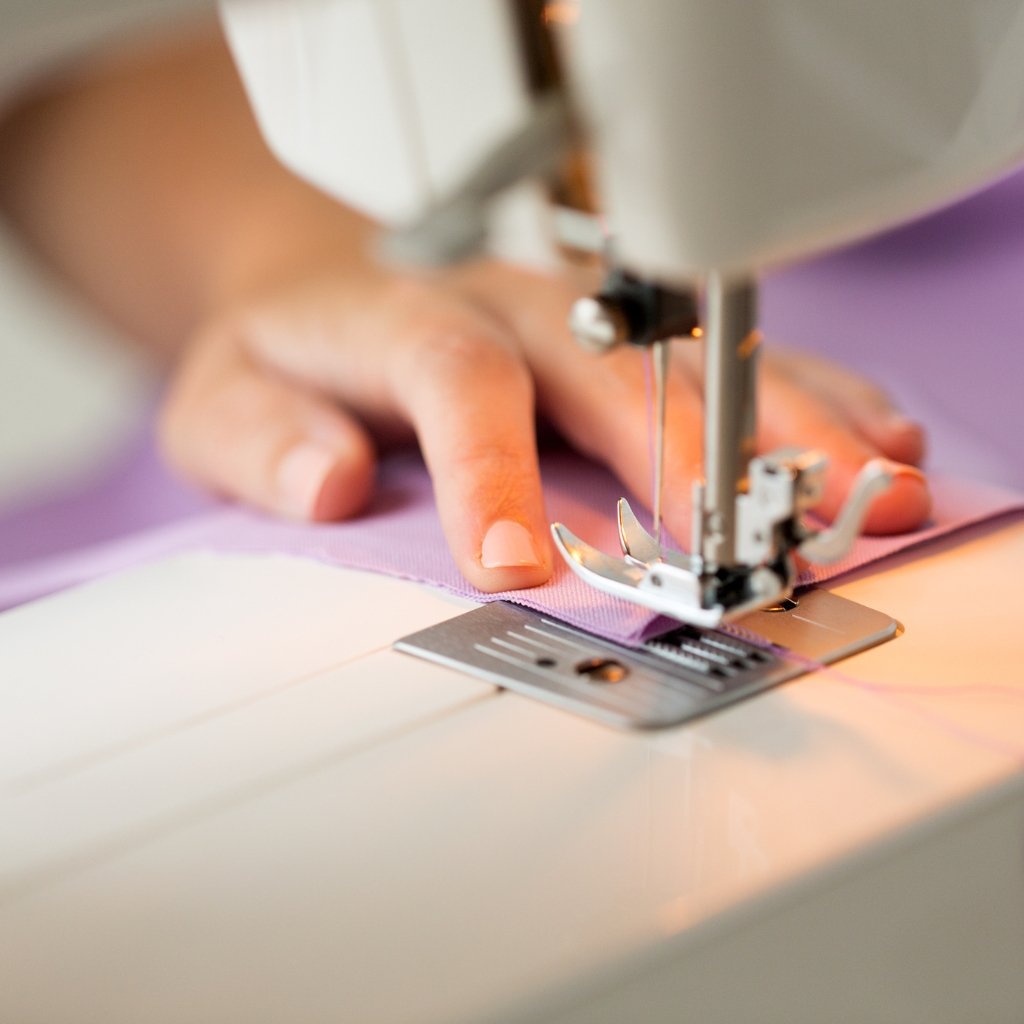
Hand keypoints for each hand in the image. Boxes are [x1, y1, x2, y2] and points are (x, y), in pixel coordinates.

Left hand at [159, 259, 929, 592]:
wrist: (337, 284)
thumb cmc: (296, 353)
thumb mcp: (228, 396)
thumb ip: (261, 439)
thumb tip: (331, 477)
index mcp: (408, 318)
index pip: (458, 378)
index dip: (492, 469)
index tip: (522, 562)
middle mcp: (516, 307)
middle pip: (610, 364)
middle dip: (681, 451)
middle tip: (739, 534)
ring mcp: (590, 318)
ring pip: (693, 359)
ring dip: (780, 426)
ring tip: (851, 492)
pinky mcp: (639, 335)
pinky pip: (730, 359)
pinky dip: (810, 396)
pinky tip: (873, 441)